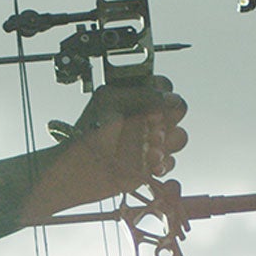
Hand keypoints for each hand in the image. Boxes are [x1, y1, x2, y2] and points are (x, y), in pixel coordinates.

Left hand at [24, 77, 188, 219]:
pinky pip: (170, 162)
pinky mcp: (150, 163)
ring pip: (178, 137)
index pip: (164, 86)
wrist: (77, 169)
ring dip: (167, 143)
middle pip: (177, 111)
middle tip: (151, 128)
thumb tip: (172, 98)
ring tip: (150, 151)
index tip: (153, 105)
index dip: (165, 95)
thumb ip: (143, 96)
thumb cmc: (87, 132)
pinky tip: (150, 165)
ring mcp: (149, 140)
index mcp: (135, 96)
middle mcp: (145, 117)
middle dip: (169, 121)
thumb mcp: (110, 102)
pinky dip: (163, 164)